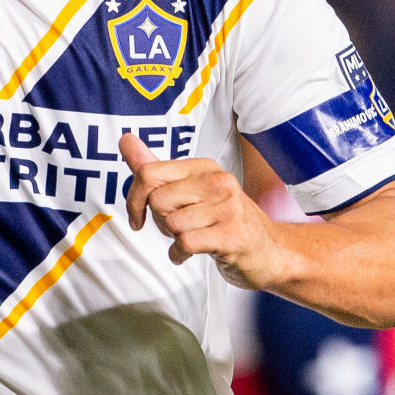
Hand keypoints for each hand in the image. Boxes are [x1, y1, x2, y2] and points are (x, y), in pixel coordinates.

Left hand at [121, 133, 286, 287]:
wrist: (269, 251)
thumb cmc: (223, 221)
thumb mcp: (190, 191)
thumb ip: (155, 169)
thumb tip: (126, 139)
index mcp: (204, 167)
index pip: (148, 172)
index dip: (134, 198)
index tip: (138, 216)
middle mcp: (218, 181)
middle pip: (157, 200)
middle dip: (160, 222)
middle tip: (180, 228)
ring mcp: (228, 207)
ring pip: (172, 223)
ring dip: (174, 239)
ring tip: (193, 238)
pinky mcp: (233, 234)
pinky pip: (185, 242)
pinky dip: (180, 254)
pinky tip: (190, 253)